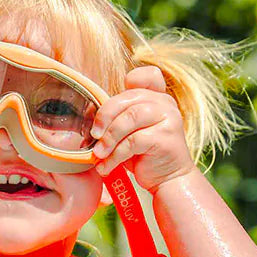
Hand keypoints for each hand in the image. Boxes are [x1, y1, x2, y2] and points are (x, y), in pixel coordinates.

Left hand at [90, 66, 195, 192]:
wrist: (169, 180)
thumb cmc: (145, 155)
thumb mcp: (129, 132)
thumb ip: (117, 118)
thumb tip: (87, 114)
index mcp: (157, 97)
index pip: (146, 76)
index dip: (130, 82)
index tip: (111, 105)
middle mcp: (165, 104)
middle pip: (128, 99)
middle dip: (105, 117)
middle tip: (94, 136)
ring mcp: (169, 119)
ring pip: (130, 118)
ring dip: (109, 138)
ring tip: (99, 154)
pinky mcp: (166, 138)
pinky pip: (133, 141)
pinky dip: (115, 155)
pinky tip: (107, 167)